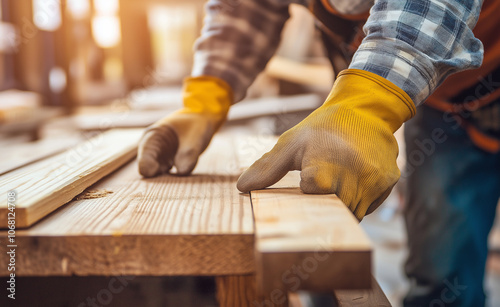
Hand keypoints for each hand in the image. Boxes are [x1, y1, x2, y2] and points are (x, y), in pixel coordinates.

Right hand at [138, 76, 231, 176]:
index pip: (144, 155)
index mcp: (153, 136)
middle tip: (168, 185)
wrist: (203, 119)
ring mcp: (160, 158)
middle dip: (157, 178)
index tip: (155, 171)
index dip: (147, 165)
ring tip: (178, 184)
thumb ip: (189, 153)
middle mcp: (153, 149)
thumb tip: (181, 172)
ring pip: (158, 175)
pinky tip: (183, 182)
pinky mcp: (169, 164)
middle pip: (148, 169)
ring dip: (166, 181)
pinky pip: (168, 176)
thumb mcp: (195, 136)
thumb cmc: (197, 123)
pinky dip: (174, 180)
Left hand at [237, 69, 414, 219]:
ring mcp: (374, 182)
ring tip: (333, 185)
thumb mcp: (291, 143)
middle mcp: (353, 179)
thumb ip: (267, 168)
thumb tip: (241, 188)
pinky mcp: (389, 183)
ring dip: (340, 206)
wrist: (366, 108)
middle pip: (331, 214)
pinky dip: (359, 200)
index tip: (301, 191)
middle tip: (317, 192)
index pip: (309, 205)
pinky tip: (351, 182)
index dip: (303, 200)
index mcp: (324, 170)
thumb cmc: (322, 127)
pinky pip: (370, 206)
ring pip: (352, 214)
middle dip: (321, 207)